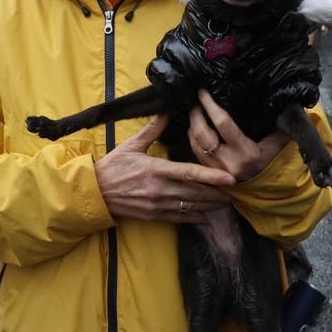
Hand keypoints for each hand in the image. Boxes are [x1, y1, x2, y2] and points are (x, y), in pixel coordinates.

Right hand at [94, 115, 234, 223]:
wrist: (94, 192)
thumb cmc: (112, 166)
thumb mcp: (131, 145)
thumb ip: (151, 130)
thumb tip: (165, 112)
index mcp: (155, 169)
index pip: (189, 172)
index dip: (211, 176)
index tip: (230, 178)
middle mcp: (159, 189)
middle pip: (196, 192)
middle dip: (218, 193)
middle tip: (237, 192)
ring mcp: (157, 204)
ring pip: (191, 207)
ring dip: (211, 206)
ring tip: (227, 203)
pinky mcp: (153, 215)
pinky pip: (180, 218)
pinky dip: (195, 218)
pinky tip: (207, 216)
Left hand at [187, 90, 288, 182]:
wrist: (268, 191)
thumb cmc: (274, 162)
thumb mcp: (278, 143)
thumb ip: (277, 124)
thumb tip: (279, 103)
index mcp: (245, 152)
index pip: (223, 124)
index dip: (210, 106)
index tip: (203, 92)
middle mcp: (228, 162)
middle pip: (202, 134)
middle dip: (196, 116)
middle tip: (196, 103)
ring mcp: (217, 170)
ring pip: (195, 145)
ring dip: (192, 127)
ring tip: (195, 114)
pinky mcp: (211, 175)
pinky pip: (196, 154)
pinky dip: (193, 140)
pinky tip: (195, 130)